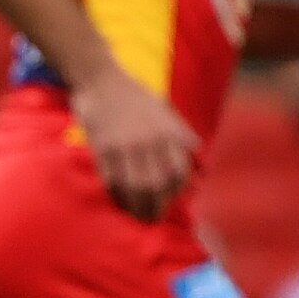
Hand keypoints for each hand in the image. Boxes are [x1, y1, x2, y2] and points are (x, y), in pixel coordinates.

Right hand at [72, 68, 198, 221]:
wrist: (101, 79)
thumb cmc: (135, 96)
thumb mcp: (166, 110)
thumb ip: (180, 132)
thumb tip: (197, 149)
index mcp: (168, 133)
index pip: (178, 172)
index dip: (175, 191)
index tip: (168, 201)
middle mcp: (150, 141)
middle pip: (156, 184)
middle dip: (155, 206)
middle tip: (151, 218)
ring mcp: (125, 145)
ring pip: (134, 185)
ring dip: (135, 205)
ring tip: (135, 215)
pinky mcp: (103, 147)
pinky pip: (111, 178)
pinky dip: (115, 193)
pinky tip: (117, 200)